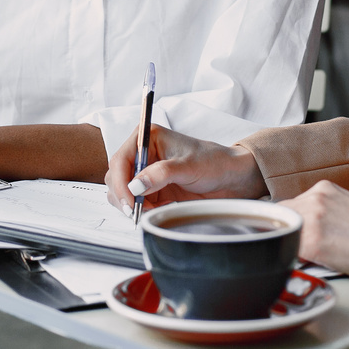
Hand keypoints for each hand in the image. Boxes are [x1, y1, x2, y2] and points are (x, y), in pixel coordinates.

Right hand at [104, 124, 267, 212]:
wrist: (232, 179)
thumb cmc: (215, 163)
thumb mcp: (189, 166)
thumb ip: (161, 174)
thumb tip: (135, 185)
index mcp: (149, 137)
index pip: (121, 159)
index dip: (121, 182)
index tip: (130, 201)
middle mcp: (144, 154)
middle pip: (116, 176)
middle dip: (124, 196)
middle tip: (138, 211)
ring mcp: (147, 173)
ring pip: (121, 192)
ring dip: (132, 205)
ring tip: (152, 209)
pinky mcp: (152, 189)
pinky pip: (134, 203)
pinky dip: (141, 210)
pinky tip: (158, 210)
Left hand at [280, 181, 348, 280]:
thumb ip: (329, 213)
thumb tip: (317, 230)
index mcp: (325, 189)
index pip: (292, 206)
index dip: (293, 224)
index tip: (296, 237)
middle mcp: (314, 198)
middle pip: (282, 218)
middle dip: (288, 235)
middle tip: (301, 252)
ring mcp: (312, 218)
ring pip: (284, 234)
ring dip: (291, 247)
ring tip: (311, 261)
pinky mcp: (313, 243)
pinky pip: (290, 252)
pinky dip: (295, 262)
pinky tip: (312, 268)